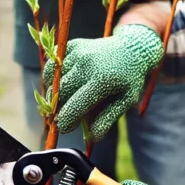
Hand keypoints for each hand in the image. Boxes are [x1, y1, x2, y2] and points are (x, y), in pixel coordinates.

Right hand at [42, 24, 163, 140]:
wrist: (132, 48)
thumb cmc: (130, 78)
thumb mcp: (126, 100)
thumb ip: (108, 119)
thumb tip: (92, 138)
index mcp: (101, 81)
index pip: (75, 106)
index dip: (66, 121)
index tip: (64, 128)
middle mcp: (87, 65)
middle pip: (59, 93)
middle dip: (56, 108)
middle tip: (61, 116)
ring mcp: (79, 53)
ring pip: (52, 78)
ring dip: (53, 92)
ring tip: (61, 100)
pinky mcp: (73, 45)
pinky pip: (53, 63)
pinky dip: (51, 75)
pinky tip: (61, 83)